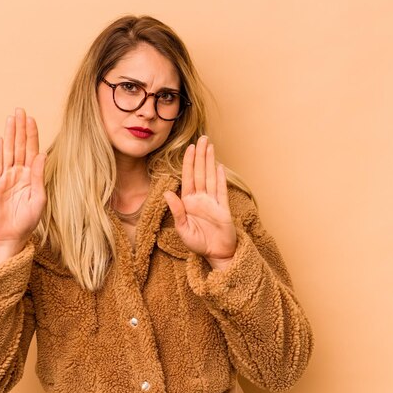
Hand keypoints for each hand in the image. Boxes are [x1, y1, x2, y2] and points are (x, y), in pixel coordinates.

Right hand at [0, 108, 46, 252]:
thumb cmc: (27, 220)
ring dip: (10, 135)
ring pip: (9, 151)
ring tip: (11, 118)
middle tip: (20, 110)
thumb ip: (38, 176)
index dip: (32, 134)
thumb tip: (42, 155)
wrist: (11, 236)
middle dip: (20, 128)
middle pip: (20, 146)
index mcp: (32, 176)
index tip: (31, 119)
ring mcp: (6, 177)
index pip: (32, 150)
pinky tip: (1, 139)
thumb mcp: (38, 199)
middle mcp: (19, 173)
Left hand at [163, 136, 236, 270]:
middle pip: (200, 172)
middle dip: (200, 155)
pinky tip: (219, 166)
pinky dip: (221, 178)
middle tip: (202, 138)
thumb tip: (168, 193)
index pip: (188, 178)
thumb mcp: (183, 229)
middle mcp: (200, 199)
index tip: (189, 148)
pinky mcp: (224, 208)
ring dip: (210, 161)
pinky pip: (221, 190)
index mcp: (188, 202)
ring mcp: (213, 202)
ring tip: (210, 146)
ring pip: (211, 177)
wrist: (217, 254)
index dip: (189, 162)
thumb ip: (177, 211)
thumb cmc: (198, 244)